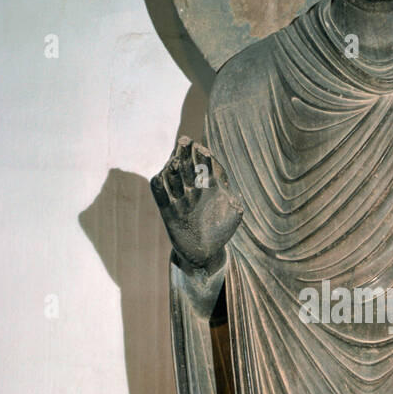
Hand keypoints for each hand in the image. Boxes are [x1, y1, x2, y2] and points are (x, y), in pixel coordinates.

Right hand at [150, 136, 242, 268]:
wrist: (205, 251)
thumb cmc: (221, 231)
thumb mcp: (233, 216)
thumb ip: (234, 204)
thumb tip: (233, 196)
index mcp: (209, 186)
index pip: (205, 166)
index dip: (203, 157)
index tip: (202, 150)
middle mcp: (192, 188)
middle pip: (187, 166)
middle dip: (185, 154)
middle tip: (184, 142)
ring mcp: (179, 198)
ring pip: (173, 178)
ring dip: (172, 169)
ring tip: (173, 160)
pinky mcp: (167, 211)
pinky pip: (160, 196)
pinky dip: (159, 187)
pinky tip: (159, 178)